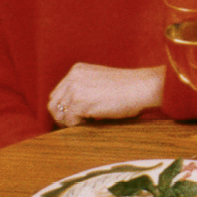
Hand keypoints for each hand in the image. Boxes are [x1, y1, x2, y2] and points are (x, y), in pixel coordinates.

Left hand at [48, 64, 165, 126]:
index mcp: (77, 70)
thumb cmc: (129, 88)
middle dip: (62, 117)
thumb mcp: (100, 82)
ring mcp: (75, 89)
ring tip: (86, 123)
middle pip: (53, 103)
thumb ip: (84, 89)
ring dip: (70, 122)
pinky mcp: (79, 102)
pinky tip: (93, 122)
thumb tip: (71, 111)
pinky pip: (70, 121)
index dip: (63, 108)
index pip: (58, 93)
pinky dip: (79, 126)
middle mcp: (73, 77)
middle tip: (76, 125)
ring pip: (58, 114)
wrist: (142, 87)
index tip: (74, 117)